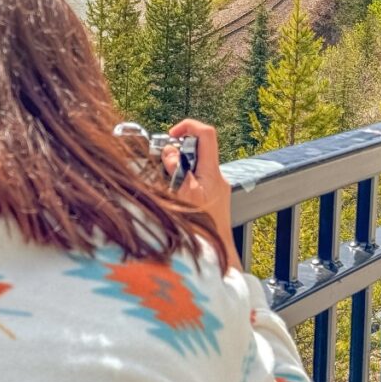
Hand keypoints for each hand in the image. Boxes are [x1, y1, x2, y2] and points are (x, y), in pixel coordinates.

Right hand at [163, 120, 242, 272]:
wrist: (217, 255)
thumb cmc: (202, 231)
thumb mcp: (183, 196)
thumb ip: (176, 170)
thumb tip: (170, 152)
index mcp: (212, 172)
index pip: (206, 133)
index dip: (188, 126)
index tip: (172, 134)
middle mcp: (217, 177)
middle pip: (198, 149)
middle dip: (178, 152)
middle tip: (164, 163)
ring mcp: (216, 187)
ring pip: (194, 166)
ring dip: (178, 170)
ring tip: (168, 184)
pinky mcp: (212, 197)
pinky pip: (195, 180)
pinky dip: (182, 182)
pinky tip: (174, 196)